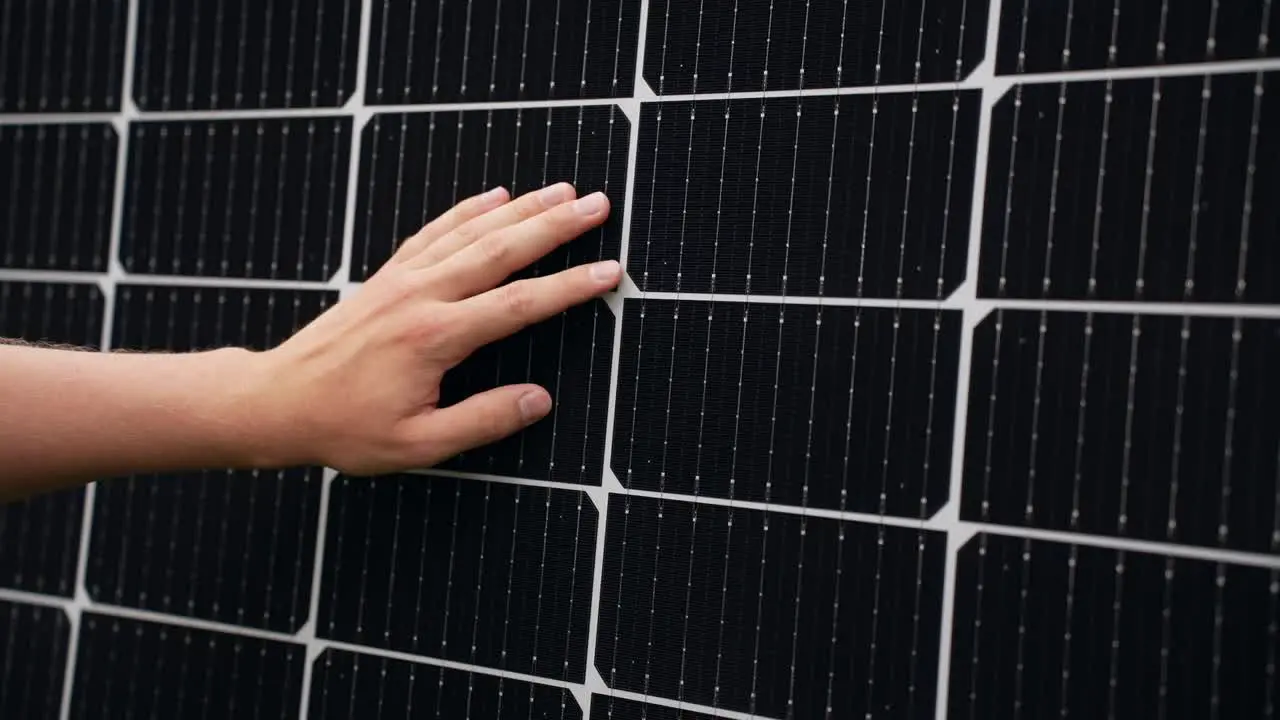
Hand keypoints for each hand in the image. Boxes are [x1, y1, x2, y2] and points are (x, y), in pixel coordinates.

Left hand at [246, 183, 620, 474]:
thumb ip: (482, 421)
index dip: (569, 287)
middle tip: (598, 206)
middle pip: (501, 250)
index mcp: (435, 337)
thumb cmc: (344, 428)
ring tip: (563, 190)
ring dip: (521, 208)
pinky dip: (467, 209)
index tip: (609, 272)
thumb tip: (538, 401)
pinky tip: (494, 195)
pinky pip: (435, 231)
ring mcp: (402, 279)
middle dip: (555, 226)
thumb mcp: (417, 445)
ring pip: (472, 231)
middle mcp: (421, 296)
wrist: (275, 402)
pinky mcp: (387, 276)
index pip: (519, 304)